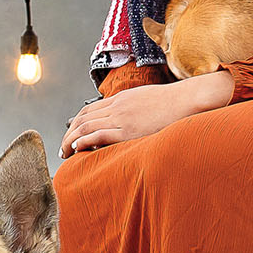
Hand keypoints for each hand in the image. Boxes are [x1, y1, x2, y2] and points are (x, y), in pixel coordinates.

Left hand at [62, 72, 233, 155]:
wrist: (189, 99)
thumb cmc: (176, 103)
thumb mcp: (150, 102)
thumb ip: (137, 110)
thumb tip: (134, 122)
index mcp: (122, 99)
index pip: (90, 110)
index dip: (76, 123)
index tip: (71, 134)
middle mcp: (118, 106)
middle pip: (83, 118)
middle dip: (69, 133)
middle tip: (63, 148)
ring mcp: (122, 117)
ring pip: (85, 126)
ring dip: (71, 140)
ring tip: (65, 153)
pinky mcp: (128, 130)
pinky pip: (97, 135)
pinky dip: (83, 141)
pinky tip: (76, 149)